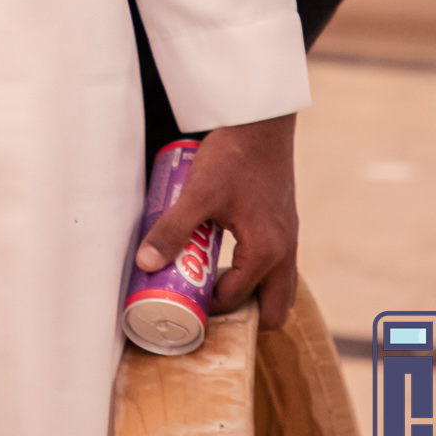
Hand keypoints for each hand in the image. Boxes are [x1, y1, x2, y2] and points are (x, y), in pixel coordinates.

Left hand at [134, 113, 298, 329]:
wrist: (262, 121)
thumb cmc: (234, 155)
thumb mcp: (198, 194)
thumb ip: (173, 229)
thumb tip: (146, 264)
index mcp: (266, 252)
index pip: (237, 299)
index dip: (208, 307)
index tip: (184, 300)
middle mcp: (285, 251)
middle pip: (273, 308)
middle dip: (241, 314)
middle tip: (206, 301)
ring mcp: (289, 237)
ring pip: (277, 285)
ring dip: (249, 290)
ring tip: (213, 277)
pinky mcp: (284, 222)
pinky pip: (275, 263)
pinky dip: (255, 270)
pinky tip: (226, 249)